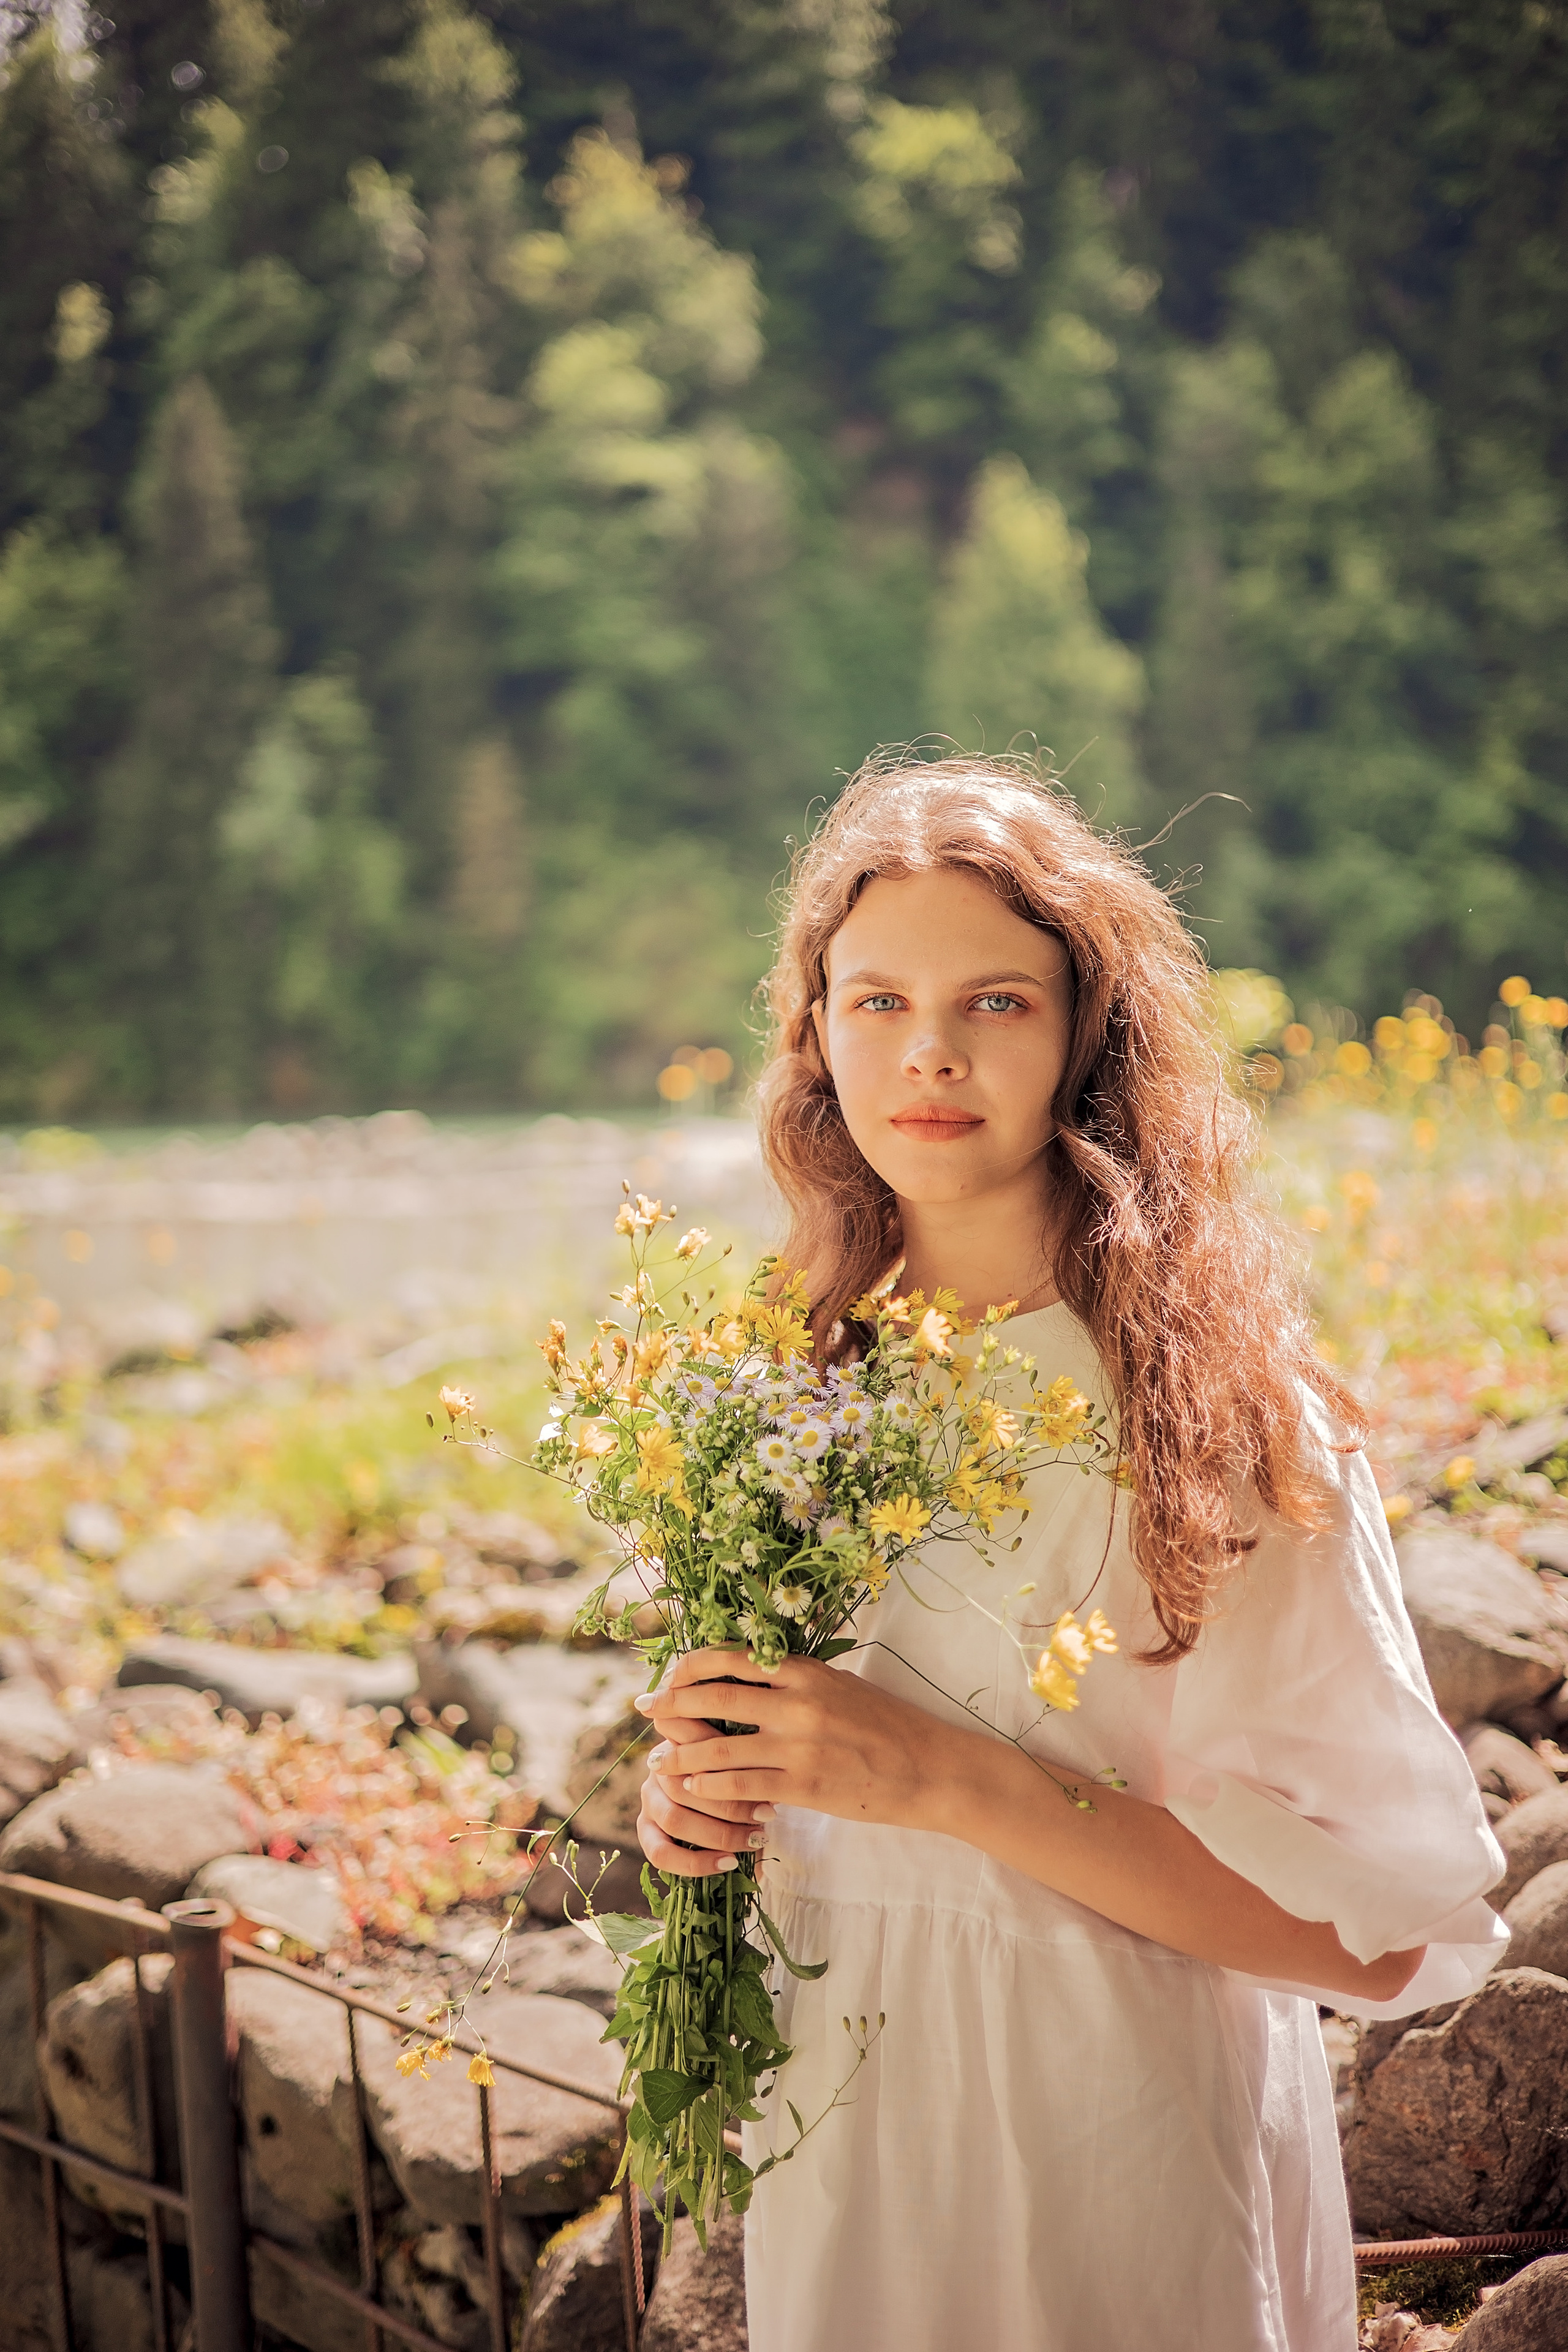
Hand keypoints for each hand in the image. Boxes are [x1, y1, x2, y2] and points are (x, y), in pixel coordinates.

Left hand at [635, 1647, 944, 1876]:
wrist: (929, 1767)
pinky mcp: (803, 1786)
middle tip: (646, 1711)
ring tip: (660, 1762)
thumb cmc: (887, 1724)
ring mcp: (798, 1746)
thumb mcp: (841, 1685)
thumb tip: (749, 1674)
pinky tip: (694, 1791)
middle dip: (670, 1705)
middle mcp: (796, 1703)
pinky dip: (710, 1789)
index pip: (730, 1658)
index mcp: (804, 1671)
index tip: (667, 1676)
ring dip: (680, 1757)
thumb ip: (796, 1680)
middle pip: (711, 1697)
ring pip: (717, 1750)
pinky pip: (740, 1787)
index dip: (688, 1666)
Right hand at [636, 1692, 762, 1877]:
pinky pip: (660, 1854)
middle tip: (768, 1814)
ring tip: (754, 1839)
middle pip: (685, 1784)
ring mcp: (649, 1799)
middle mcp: (658, 1767)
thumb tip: (770, 1763)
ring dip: (718, 1833)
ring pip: (674, 1819)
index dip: (724, 1759)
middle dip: (731, 1804)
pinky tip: (727, 1863)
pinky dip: (696, 1863)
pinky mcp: (645, 1831)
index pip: (691, 1742)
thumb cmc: (739, 1768)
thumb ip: (744, 1751)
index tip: (764, 1775)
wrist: (719, 1800)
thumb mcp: (743, 1753)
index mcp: (678, 1738)